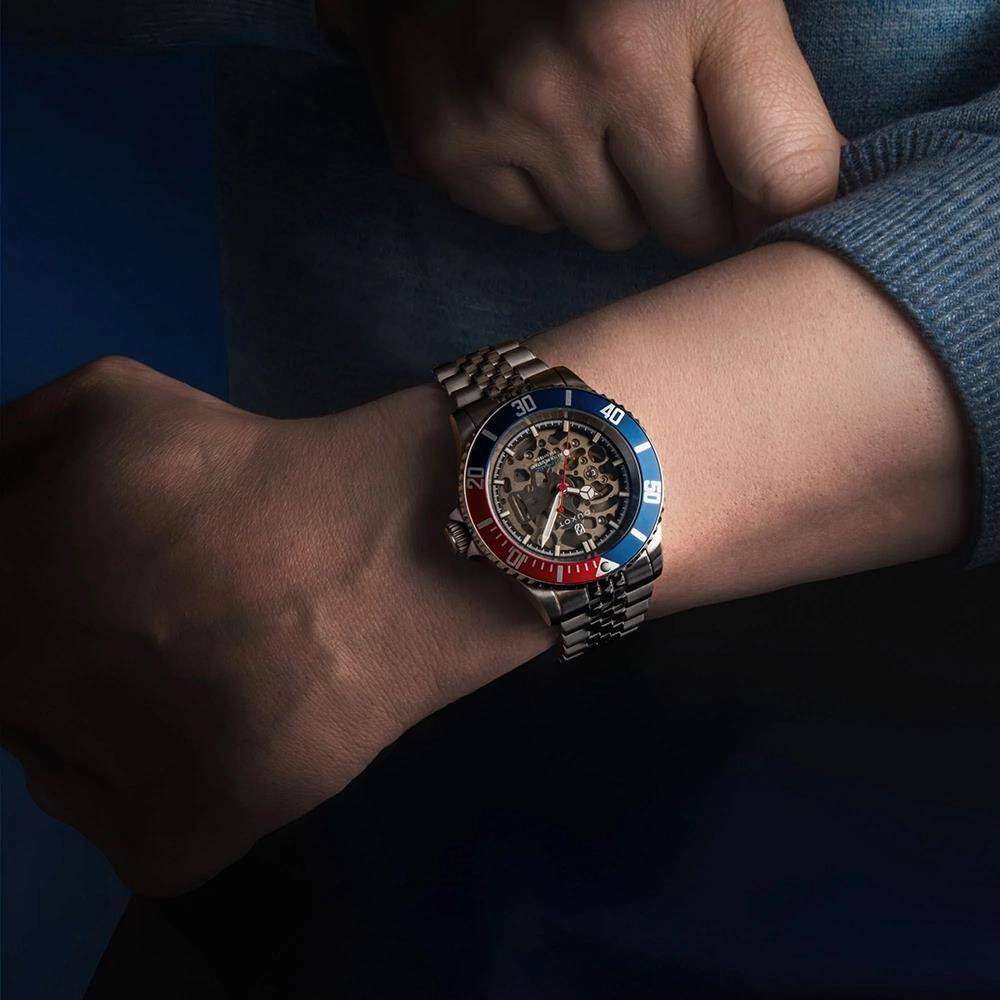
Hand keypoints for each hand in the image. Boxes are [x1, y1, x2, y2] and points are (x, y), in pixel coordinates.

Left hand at [1, 358, 547, 894]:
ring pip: (48, 752)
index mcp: (8, 561)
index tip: (93, 574)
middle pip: (7, 679)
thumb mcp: (108, 398)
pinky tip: (220, 729)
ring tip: (206, 664)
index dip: (37, 582)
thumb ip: (4, 446)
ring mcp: (95, 767)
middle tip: (156, 611)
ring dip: (101, 712)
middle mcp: (23, 676)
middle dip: (61, 639)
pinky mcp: (174, 837)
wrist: (416, 549)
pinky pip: (122, 826)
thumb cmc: (265, 466)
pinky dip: (153, 788)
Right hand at [322, 0, 840, 253]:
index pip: (788, 171)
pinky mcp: (445, 145)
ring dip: (613, 192)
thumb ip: (761, 71)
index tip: (784, 223)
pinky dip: (540, 187)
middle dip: (692, 196)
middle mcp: (607, 62)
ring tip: (587, 113)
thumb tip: (801, 196)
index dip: (793, 212)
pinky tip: (527, 120)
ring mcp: (517, 110)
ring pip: (610, 231)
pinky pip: (534, 224)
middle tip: (668, 139)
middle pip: (693, 224)